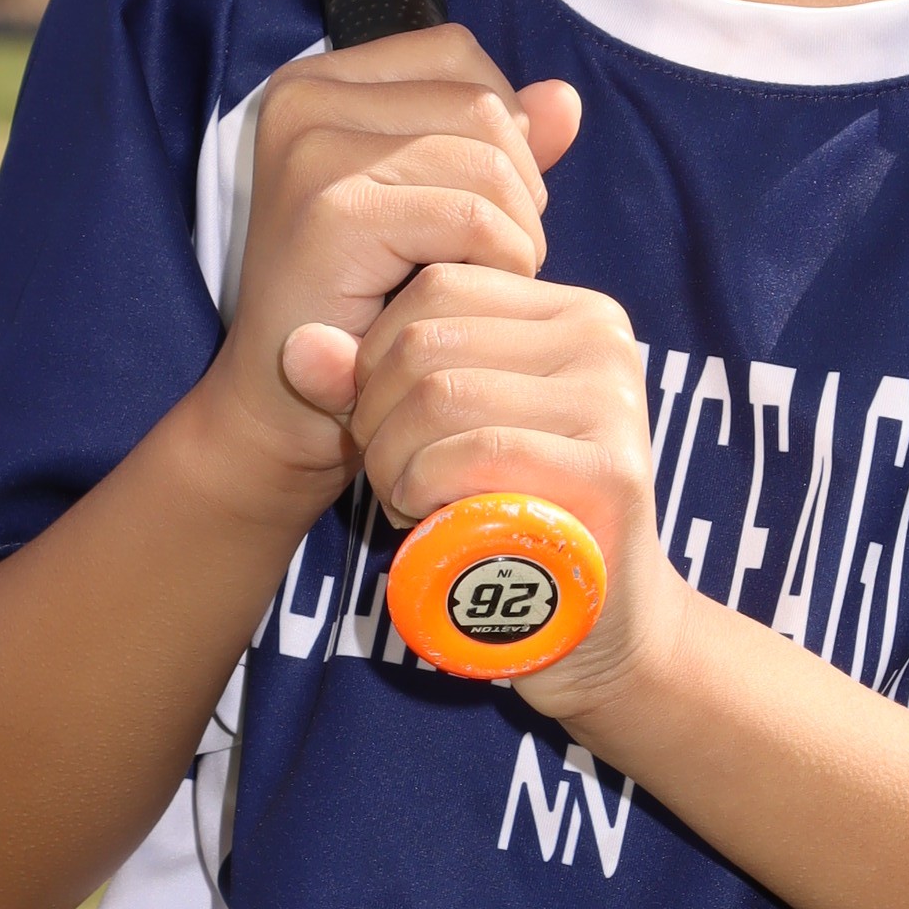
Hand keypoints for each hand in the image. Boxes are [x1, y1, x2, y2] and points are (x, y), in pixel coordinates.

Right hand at [198, 32, 581, 524]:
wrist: (283, 403)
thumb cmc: (362, 305)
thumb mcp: (435, 206)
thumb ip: (496, 146)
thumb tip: (564, 97)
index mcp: (320, 83)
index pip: (460, 56)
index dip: (501, 132)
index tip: (474, 207)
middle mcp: (304, 98)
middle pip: (482, 104)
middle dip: (515, 188)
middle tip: (482, 259)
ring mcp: (313, 150)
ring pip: (489, 157)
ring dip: (513, 232)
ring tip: (471, 281)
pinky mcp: (333, 210)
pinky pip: (474, 217)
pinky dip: (496, 265)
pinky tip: (459, 302)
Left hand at [326, 261, 673, 710]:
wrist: (601, 622)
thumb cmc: (513, 516)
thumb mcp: (443, 431)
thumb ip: (371, 381)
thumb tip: (296, 345)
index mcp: (575, 311)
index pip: (439, 286)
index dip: (377, 356)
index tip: (384, 422)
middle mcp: (604, 342)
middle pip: (427, 341)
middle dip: (377, 416)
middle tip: (390, 474)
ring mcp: (613, 403)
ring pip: (439, 394)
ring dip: (393, 462)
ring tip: (408, 499)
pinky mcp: (610, 470)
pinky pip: (473, 451)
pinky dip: (425, 488)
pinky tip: (429, 518)